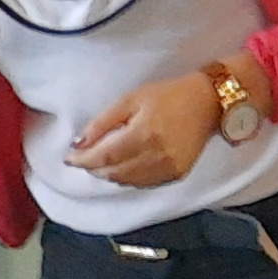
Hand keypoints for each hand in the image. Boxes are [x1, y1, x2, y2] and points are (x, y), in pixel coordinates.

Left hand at [66, 71, 224, 186]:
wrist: (208, 102)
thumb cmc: (167, 95)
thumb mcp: (130, 100)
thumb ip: (102, 123)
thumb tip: (78, 144)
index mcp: (143, 135)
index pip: (103, 158)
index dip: (83, 161)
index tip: (69, 158)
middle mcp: (156, 157)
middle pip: (113, 173)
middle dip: (93, 168)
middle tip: (83, 157)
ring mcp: (169, 169)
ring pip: (127, 182)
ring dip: (109, 174)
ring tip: (101, 161)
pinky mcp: (177, 174)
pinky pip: (143, 183)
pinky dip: (128, 177)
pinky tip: (123, 166)